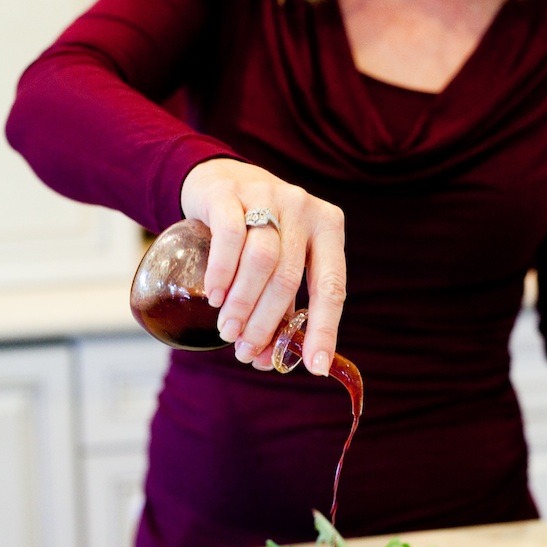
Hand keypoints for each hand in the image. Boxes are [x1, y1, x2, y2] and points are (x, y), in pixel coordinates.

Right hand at [180, 159, 345, 373]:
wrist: (222, 180)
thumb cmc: (257, 234)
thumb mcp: (280, 262)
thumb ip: (279, 307)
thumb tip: (265, 361)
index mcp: (329, 228)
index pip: (332, 287)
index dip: (324, 330)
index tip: (315, 366)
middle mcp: (304, 208)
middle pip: (289, 278)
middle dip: (266, 323)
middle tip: (245, 351)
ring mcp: (268, 196)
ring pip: (261, 260)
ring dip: (243, 303)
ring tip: (227, 330)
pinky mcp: (230, 192)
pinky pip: (230, 236)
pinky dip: (222, 272)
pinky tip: (214, 296)